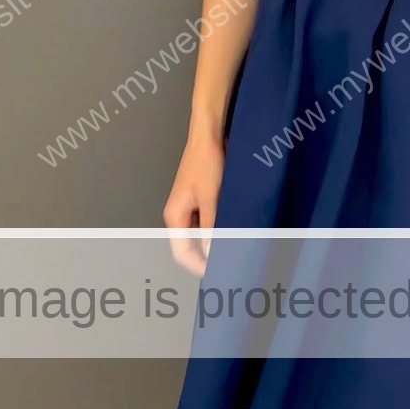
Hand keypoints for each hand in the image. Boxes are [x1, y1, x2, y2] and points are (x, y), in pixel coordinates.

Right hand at [163, 134, 223, 276]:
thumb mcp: (211, 198)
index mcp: (175, 216)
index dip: (199, 267)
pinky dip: (219, 228)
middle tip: (230, 264)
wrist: (209, 134)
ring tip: (234, 249)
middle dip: (208, 257)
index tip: (219, 274)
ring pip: (200, 234)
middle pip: (190, 245)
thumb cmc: (206, 162)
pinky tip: (234, 230)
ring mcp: (190, 206)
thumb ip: (211, 228)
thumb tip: (212, 256)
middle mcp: (179, 214)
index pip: (182, 254)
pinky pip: (207, 221)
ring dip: (215, 242)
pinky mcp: (201, 198)